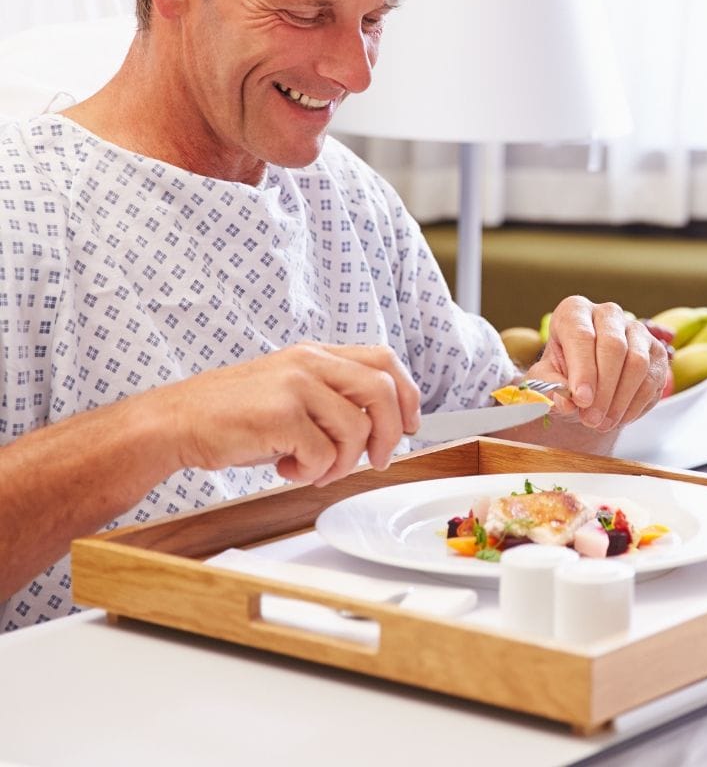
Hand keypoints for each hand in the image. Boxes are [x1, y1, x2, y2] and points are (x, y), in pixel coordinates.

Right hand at [166, 342, 420, 485]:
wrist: (176, 421)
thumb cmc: (232, 414)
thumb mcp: (288, 391)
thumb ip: (329, 398)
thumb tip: (379, 426)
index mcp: (315, 354)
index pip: (383, 360)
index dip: (407, 394)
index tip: (410, 424)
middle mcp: (309, 362)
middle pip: (382, 390)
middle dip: (389, 433)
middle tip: (376, 460)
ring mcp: (295, 386)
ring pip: (356, 429)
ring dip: (343, 463)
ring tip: (313, 469)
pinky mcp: (280, 415)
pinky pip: (322, 455)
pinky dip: (311, 473)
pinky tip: (285, 468)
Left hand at [525, 296, 667, 432]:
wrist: (587, 384)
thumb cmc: (563, 375)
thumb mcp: (545, 379)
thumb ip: (550, 387)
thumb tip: (567, 401)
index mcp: (575, 311)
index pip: (581, 335)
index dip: (583, 369)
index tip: (581, 399)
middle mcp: (608, 313)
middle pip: (614, 347)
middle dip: (603, 389)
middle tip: (591, 419)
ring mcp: (636, 330)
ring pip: (637, 363)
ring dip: (620, 400)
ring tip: (602, 423)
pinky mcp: (656, 351)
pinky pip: (652, 380)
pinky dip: (635, 405)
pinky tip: (618, 418)